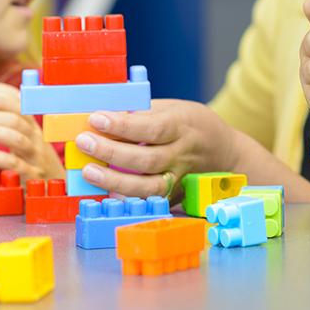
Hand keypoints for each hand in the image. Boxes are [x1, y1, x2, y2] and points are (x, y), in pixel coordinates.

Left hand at [0, 81, 66, 180]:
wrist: (56, 192)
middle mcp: (38, 141)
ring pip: (18, 139)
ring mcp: (37, 159)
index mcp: (34, 130)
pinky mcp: (32, 177)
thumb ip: (3, 121)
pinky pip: (14, 164)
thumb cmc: (33, 163)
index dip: (3, 102)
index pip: (21, 109)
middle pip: (18, 122)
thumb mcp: (22, 141)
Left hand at [75, 99, 239, 198]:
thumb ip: (141, 113)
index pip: (151, 127)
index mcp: (182, 125)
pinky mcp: (175, 196)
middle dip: (111, 151)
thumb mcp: (171, 108)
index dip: (122, 125)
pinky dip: (127, 198)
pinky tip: (106, 191)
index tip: (96, 119)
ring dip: (115, 181)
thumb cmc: (191, 124)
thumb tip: (102, 116)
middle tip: (84, 142)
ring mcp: (180, 178)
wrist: (225, 152)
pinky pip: (150, 200)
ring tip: (89, 172)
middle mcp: (182, 154)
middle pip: (147, 159)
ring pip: (148, 186)